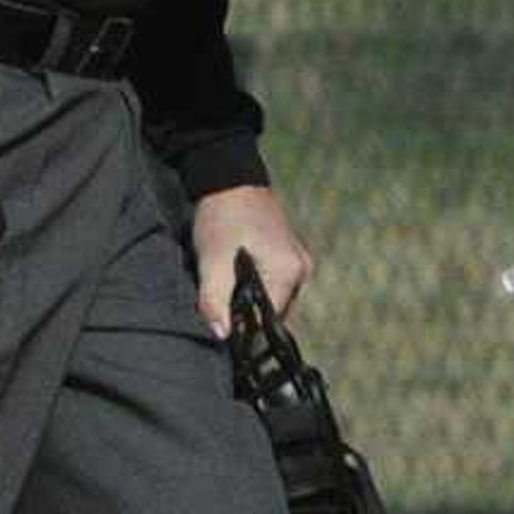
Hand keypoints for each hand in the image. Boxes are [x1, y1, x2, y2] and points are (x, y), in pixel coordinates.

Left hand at [192, 184, 311, 336]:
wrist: (229, 177)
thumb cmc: (222, 216)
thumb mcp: (212, 260)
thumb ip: (215, 300)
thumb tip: (221, 336)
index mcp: (289, 273)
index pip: (270, 321)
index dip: (245, 328)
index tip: (222, 324)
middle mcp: (301, 270)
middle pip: (273, 312)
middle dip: (247, 314)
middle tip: (219, 303)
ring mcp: (298, 261)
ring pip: (273, 298)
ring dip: (251, 299)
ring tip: (226, 286)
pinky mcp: (289, 254)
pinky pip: (274, 284)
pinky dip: (256, 286)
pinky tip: (237, 275)